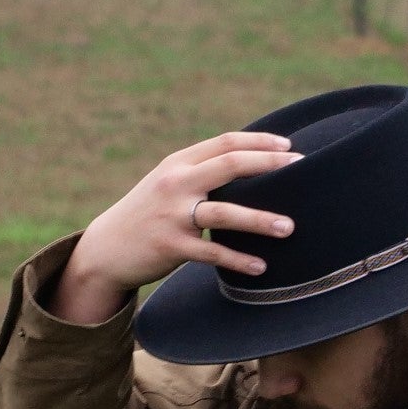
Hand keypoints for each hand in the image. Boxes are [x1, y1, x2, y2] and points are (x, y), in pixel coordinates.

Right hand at [48, 131, 301, 325]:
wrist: (105, 248)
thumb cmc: (149, 213)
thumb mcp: (169, 183)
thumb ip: (201, 171)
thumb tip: (251, 164)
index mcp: (179, 163)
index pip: (225, 143)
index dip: (260, 142)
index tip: (290, 147)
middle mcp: (176, 183)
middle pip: (229, 165)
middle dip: (269, 164)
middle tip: (302, 168)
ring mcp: (173, 214)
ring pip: (225, 212)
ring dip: (260, 220)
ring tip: (289, 228)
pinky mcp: (171, 246)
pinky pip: (212, 252)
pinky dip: (239, 259)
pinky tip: (261, 267)